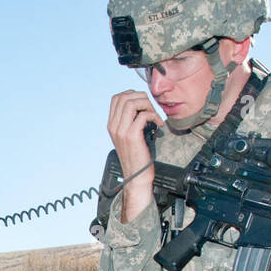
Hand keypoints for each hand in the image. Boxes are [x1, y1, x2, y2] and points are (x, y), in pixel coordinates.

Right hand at [107, 90, 162, 222]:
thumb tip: (141, 106)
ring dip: (148, 105)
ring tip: (154, 115)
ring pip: (132, 103)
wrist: (136, 176)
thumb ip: (130, 121)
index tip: (143, 103)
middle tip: (151, 108)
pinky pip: (143, 115)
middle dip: (141, 97)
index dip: (132, 95)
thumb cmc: (136, 157)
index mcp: (112, 125)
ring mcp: (121, 131)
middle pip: (124, 97)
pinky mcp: (132, 136)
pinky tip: (158, 124)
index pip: (117, 98)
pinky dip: (154, 116)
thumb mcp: (128, 137)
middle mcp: (114, 126)